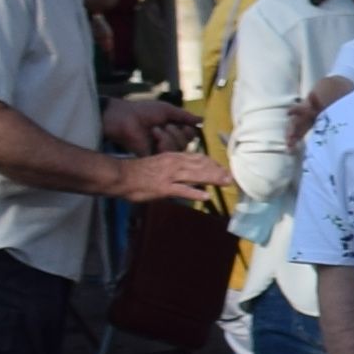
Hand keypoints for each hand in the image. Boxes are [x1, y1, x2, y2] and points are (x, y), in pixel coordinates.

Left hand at [99, 96, 195, 152]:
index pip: (191, 134)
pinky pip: (170, 155)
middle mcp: (170, 140)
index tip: (182, 123)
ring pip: (180, 149)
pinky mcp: (155, 158)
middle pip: (188, 142)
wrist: (125, 118)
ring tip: (155, 130)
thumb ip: (185, 116)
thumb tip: (202, 119)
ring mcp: (162, 150)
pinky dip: (164, 143)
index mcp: (173, 129)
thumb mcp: (167, 110)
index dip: (189, 130)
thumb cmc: (143, 112)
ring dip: (169, 137)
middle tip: (165, 125)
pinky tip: (154, 136)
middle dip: (178, 133)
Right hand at [115, 145, 232, 208]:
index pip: (198, 158)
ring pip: (195, 175)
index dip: (213, 163)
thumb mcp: (160, 163)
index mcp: (173, 157)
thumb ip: (174, 165)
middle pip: (201, 165)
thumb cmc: (139, 171)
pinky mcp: (163, 188)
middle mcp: (174, 163)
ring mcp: (169, 176)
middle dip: (218, 171)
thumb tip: (188, 170)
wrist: (121, 175)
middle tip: (232, 177)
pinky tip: (206, 196)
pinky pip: (181, 190)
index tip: (224, 169)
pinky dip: (194, 192)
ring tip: (226, 182)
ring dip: (213, 179)